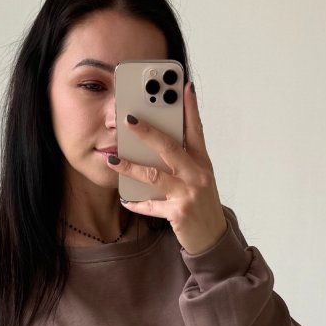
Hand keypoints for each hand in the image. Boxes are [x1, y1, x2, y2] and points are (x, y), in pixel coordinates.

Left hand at [106, 80, 228, 254]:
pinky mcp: (179, 213)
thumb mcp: (199, 178)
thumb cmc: (202, 205)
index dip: (190, 107)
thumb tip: (160, 140)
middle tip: (128, 119)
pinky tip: (124, 198)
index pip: (196, 130)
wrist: (212, 239)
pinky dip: (136, 203)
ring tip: (113, 159)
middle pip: (170, 147)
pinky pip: (151, 205)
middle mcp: (198, 175)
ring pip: (154, 175)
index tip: (183, 86)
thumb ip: (184, 159)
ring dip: (131, 167)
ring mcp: (189, 194)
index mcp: (203, 163)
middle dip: (147, 132)